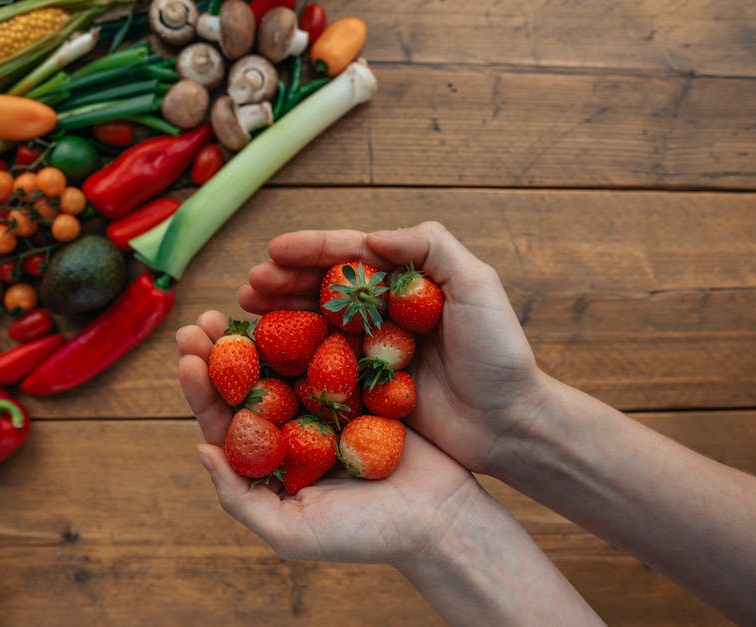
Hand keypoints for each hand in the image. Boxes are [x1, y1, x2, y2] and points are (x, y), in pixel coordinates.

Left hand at [177, 310, 475, 565]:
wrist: (440, 520)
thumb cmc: (365, 535)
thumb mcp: (291, 531)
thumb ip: (240, 498)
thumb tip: (199, 450)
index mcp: (270, 462)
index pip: (226, 422)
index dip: (202, 390)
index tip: (186, 358)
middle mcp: (293, 430)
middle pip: (248, 384)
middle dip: (220, 351)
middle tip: (200, 321)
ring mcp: (327, 405)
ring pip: (285, 361)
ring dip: (260, 333)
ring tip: (238, 303)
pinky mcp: (362, 387)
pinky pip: (332, 353)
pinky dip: (312, 330)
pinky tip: (295, 305)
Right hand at [239, 221, 543, 473]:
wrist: (510, 424)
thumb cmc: (500, 353)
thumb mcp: (478, 286)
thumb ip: (432, 247)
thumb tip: (372, 236)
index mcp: (405, 282)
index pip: (350, 256)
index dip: (310, 250)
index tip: (273, 251)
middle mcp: (382, 312)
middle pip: (322, 289)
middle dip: (282, 282)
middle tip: (247, 286)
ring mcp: (371, 351)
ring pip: (314, 325)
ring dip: (278, 316)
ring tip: (244, 310)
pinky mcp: (365, 389)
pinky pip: (320, 368)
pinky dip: (290, 359)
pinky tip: (263, 356)